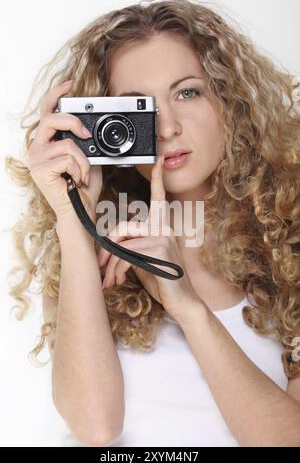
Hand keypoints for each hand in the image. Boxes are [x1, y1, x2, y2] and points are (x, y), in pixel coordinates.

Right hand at [25, 80, 102, 219]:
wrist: (79, 212)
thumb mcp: (89, 160)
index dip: (56, 95)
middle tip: (87, 134)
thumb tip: (93, 129)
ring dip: (83, 160)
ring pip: (66, 143)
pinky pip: (67, 158)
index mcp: (47, 143)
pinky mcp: (40, 170)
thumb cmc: (82, 188)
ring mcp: (36, 159)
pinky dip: (80, 169)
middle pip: (51, 119)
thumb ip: (87, 144)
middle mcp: (37, 148)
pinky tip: (77, 180)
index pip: (47, 112)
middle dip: (73, 122)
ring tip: (83, 174)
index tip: (69, 84)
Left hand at [97, 154, 200, 321]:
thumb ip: (130, 246)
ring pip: (122, 244)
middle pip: (123, 226)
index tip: (159, 160)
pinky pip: (126, 255)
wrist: (182, 302)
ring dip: (110, 265)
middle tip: (101, 266)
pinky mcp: (159, 249)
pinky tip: (119, 280)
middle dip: (106, 249)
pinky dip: (117, 270)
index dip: (158, 178)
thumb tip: (107, 247)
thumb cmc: (162, 280)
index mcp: (162, 226)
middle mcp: (164, 227)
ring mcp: (163, 236)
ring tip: (110, 280)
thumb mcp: (143, 259)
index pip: (159, 198)